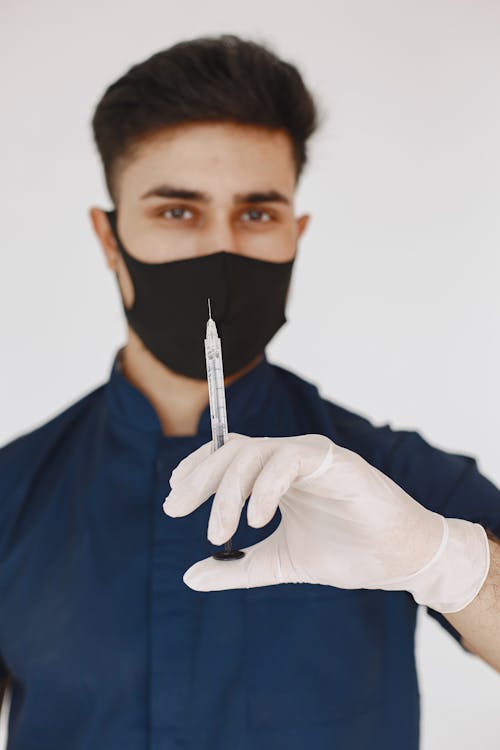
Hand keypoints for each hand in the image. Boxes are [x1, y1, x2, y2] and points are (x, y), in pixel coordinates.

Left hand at [163, 433, 489, 612]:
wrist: (399, 560)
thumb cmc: (346, 553)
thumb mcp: (279, 562)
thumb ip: (236, 567)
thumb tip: (189, 575)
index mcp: (277, 475)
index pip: (227, 456)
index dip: (197, 471)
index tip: (175, 499)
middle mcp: (290, 459)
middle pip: (232, 451)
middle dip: (199, 478)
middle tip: (175, 507)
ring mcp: (311, 456)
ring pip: (254, 453)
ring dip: (228, 490)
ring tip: (219, 530)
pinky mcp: (334, 462)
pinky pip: (288, 460)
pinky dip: (265, 486)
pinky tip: (256, 518)